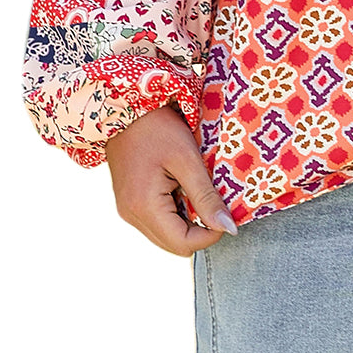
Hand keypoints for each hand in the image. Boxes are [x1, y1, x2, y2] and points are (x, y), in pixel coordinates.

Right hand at [105, 103, 237, 255]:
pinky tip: (183, 188)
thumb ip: (206, 196)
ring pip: (165, 234)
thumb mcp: (187, 159)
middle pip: (173, 244)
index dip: (210, 236)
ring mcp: (127, 210)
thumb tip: (229, 228)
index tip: (227, 215)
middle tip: (215, 202)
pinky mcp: (129, 202)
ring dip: (187, 221)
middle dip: (199, 230)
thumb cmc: (157, 128)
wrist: (123, 108)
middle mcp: (131, 216)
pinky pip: (156, 220)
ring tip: (199, 191)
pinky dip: (175, 212)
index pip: (183, 244)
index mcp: (144, 207)